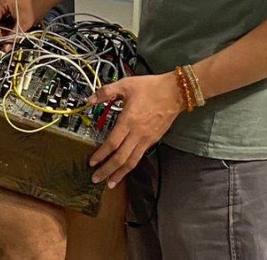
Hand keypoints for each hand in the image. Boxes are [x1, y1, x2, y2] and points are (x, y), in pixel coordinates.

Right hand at [0, 0, 59, 38]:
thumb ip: (13, 37)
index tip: (2, 41)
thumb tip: (5, 47)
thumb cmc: (37, 3)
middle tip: (8, 38)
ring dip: (1, 28)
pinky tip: (12, 24)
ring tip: (13, 30)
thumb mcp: (25, 23)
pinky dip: (3, 23)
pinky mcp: (0, 1)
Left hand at [87, 73, 183, 188]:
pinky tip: (125, 169)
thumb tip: (90, 98)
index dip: (101, 155)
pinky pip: (139, 156)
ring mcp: (146, 139)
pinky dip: (130, 165)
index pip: (112, 143)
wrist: (175, 92)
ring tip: (110, 182)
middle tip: (96, 178)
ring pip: (131, 161)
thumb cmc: (151, 87)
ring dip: (119, 173)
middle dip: (107, 170)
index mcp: (129, 120)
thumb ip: (107, 92)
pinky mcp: (153, 140)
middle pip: (120, 158)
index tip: (92, 162)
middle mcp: (137, 133)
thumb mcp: (126, 84)